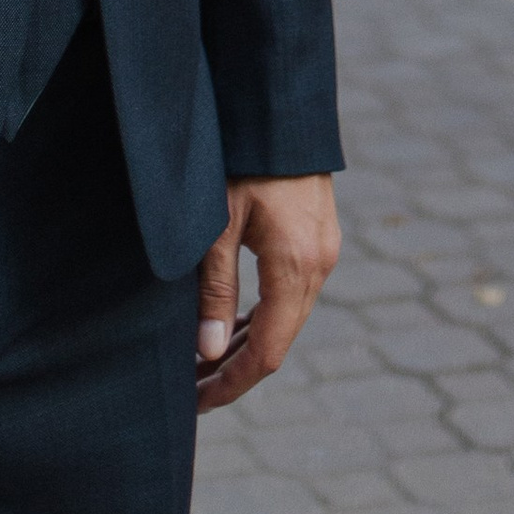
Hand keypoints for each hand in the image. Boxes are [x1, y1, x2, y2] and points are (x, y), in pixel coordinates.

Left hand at [196, 173, 341, 410]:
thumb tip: (208, 353)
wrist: (279, 110)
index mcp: (296, 267)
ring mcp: (323, 250)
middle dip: (234, 370)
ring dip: (247, 344)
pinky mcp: (318, 237)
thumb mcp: (217, 225)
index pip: (267, 352)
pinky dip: (262, 316)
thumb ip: (215, 289)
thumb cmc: (241, 161)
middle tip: (190, 390)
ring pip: (287, 318)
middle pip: (279, 340)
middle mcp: (319, 264)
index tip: (196, 403)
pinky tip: (232, 323)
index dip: (231, 384)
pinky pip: (293, 293)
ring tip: (203, 364)